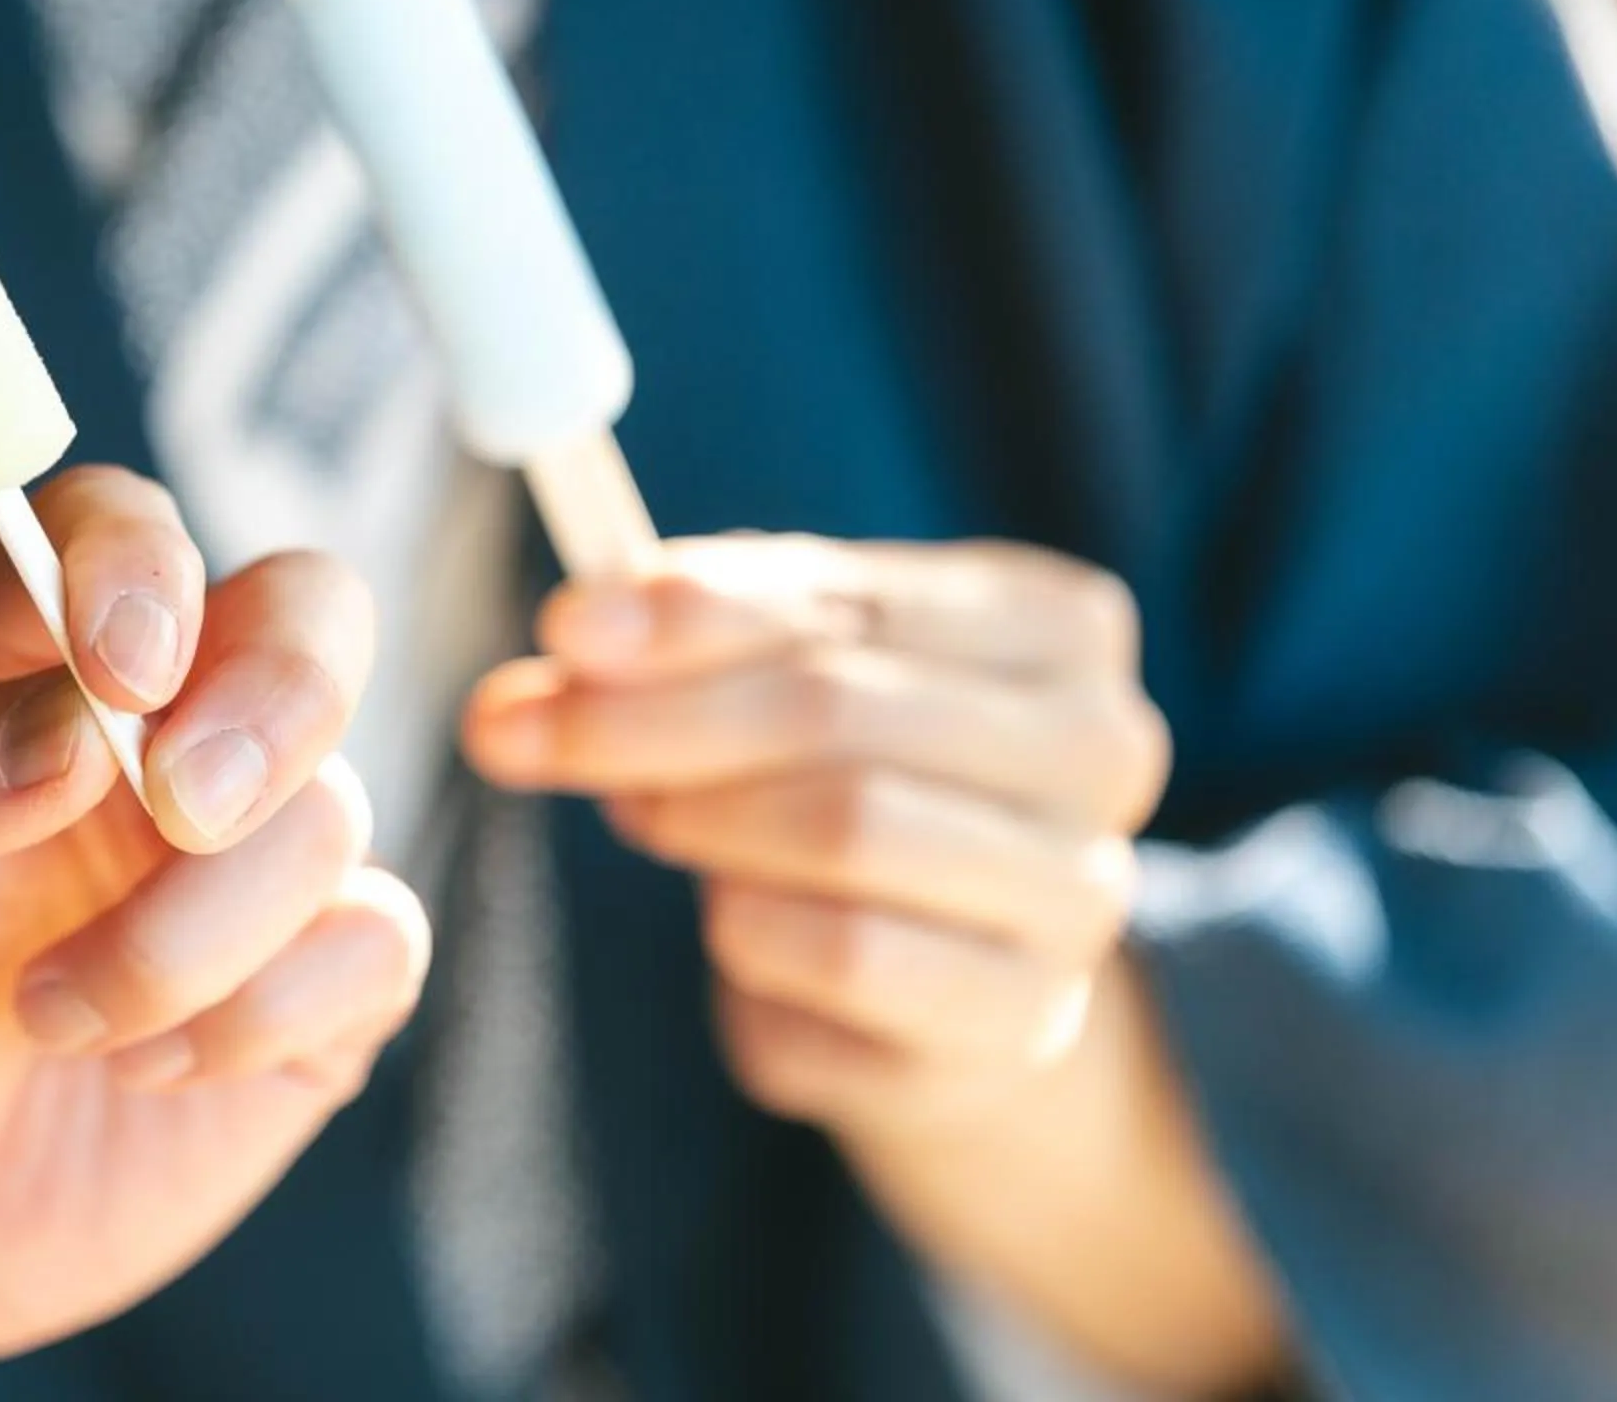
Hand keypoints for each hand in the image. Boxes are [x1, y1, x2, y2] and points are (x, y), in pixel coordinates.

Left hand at [0, 467, 430, 1400]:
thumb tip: (76, 721)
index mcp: (8, 656)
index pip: (107, 532)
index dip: (136, 566)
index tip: (121, 668)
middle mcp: (147, 727)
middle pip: (301, 613)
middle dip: (275, 697)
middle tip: (182, 806)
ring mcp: (239, 850)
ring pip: (331, 808)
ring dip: (196, 930)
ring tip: (51, 1017)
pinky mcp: (309, 981)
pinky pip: (376, 940)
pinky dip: (269, 1008)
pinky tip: (149, 1067)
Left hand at [463, 533, 1168, 1128]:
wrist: (943, 996)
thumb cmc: (850, 786)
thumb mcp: (784, 677)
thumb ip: (687, 640)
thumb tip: (570, 639)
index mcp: (1058, 627)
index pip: (848, 595)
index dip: (690, 610)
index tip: (561, 628)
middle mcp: (1100, 749)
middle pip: (837, 709)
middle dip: (651, 717)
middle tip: (516, 730)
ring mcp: (1076, 894)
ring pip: (847, 827)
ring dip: (698, 818)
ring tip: (639, 815)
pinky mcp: (1026, 1020)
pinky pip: (846, 957)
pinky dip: (749, 932)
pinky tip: (727, 917)